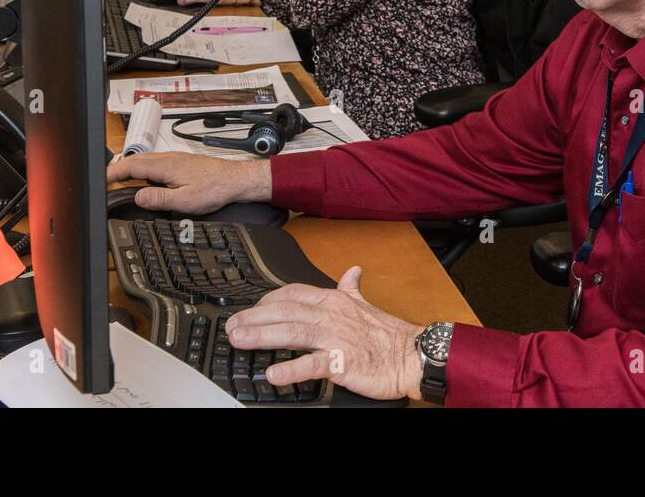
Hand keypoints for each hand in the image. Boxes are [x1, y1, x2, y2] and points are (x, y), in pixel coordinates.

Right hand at [107, 153, 268, 213]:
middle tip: (104, 182)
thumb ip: (159, 199)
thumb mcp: (184, 200)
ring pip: (144, 161)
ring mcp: (174, 159)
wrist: (235, 180)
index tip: (100, 180)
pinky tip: (144, 179)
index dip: (112, 173)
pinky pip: (154, 163)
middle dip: (117, 170)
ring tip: (119, 182)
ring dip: (129, 169)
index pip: (130, 167)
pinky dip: (142, 170)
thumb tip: (137, 197)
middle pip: (134, 161)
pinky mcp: (180, 162)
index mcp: (165, 166)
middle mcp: (168, 158)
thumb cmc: (215, 188)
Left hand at [226, 267, 426, 401]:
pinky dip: (292, 368)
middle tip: (232, 326)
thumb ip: (351, 288)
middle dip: (255, 317)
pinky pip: (313, 364)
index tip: (249, 309)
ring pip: (294, 332)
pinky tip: (273, 373)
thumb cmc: (388, 334)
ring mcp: (336, 338)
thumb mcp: (366, 303)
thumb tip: (352, 270)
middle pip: (286, 311)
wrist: (412, 355)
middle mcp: (332, 315)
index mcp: (334, 301)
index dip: (267, 300)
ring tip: (240, 340)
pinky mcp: (343, 362)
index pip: (293, 293)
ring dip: (263, 335)